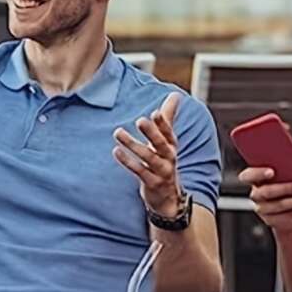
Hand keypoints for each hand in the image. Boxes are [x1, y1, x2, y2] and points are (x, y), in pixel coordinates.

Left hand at [113, 92, 183, 217]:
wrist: (168, 196)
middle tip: (140, 120)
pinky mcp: (152, 183)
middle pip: (161, 144)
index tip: (156, 111)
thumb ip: (169, 117)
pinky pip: (140, 171)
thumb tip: (175, 94)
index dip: (163, 123)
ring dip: (132, 144)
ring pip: (148, 157)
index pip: (168, 132)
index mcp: (171, 145)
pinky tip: (116, 151)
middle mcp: (169, 157)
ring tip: (118, 132)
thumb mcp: (168, 140)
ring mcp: (161, 171)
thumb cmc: (163, 161)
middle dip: (152, 132)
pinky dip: (128, 162)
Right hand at [240, 167, 291, 232]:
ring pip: (278, 205)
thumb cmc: (291, 184)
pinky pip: (286, 216)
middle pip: (264, 192)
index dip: (257, 173)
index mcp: (256, 179)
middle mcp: (256, 194)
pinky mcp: (271, 221)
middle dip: (283, 189)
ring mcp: (262, 209)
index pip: (247, 175)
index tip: (272, 172)